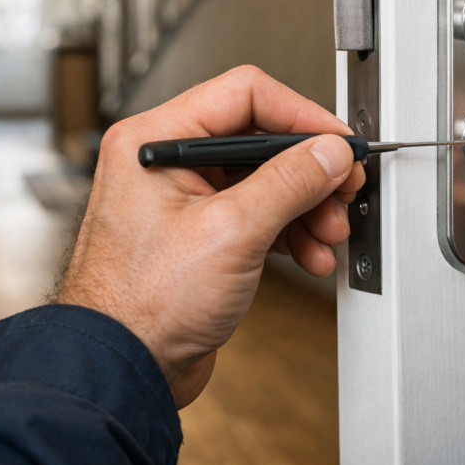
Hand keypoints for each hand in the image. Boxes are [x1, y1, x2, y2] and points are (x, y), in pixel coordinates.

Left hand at [57, 66, 364, 407]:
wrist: (122, 369)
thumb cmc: (140, 305)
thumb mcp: (231, 232)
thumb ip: (288, 183)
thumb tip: (328, 153)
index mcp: (156, 140)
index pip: (245, 95)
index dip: (300, 115)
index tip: (336, 141)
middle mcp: (168, 163)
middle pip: (260, 140)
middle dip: (309, 172)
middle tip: (342, 190)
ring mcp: (185, 201)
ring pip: (265, 182)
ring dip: (305, 207)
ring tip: (328, 233)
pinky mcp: (201, 236)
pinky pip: (258, 216)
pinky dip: (289, 232)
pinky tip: (309, 253)